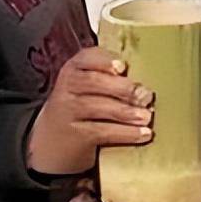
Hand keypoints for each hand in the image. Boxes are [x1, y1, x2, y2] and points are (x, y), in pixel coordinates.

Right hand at [26, 47, 154, 175]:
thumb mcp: (86, 89)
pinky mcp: (74, 136)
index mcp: (73, 70)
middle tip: (146, 95)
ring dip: (126, 112)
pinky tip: (143, 134)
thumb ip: (109, 79)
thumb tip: (144, 84)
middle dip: (122, 88)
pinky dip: (125, 133)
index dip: (104, 60)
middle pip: (93, 82)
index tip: (123, 66)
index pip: (85, 58)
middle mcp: (66, 88)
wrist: (53, 143)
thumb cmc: (81, 109)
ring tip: (147, 116)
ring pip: (97, 107)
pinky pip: (101, 131)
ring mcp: (68, 112)